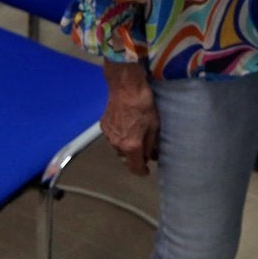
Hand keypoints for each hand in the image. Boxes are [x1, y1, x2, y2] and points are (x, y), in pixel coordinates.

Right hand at [101, 61, 159, 176]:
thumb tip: (151, 156)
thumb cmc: (143, 104)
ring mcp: (108, 135)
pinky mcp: (103, 125)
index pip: (134, 167)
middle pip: (126, 158)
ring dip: (127, 146)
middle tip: (145, 151)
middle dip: (135, 157)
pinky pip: (113, 137)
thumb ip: (151, 144)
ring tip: (137, 136)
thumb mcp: (154, 125)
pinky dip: (120, 136)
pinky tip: (127, 127)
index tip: (146, 171)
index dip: (141, 171)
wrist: (125, 87)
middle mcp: (116, 144)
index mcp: (130, 145)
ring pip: (118, 148)